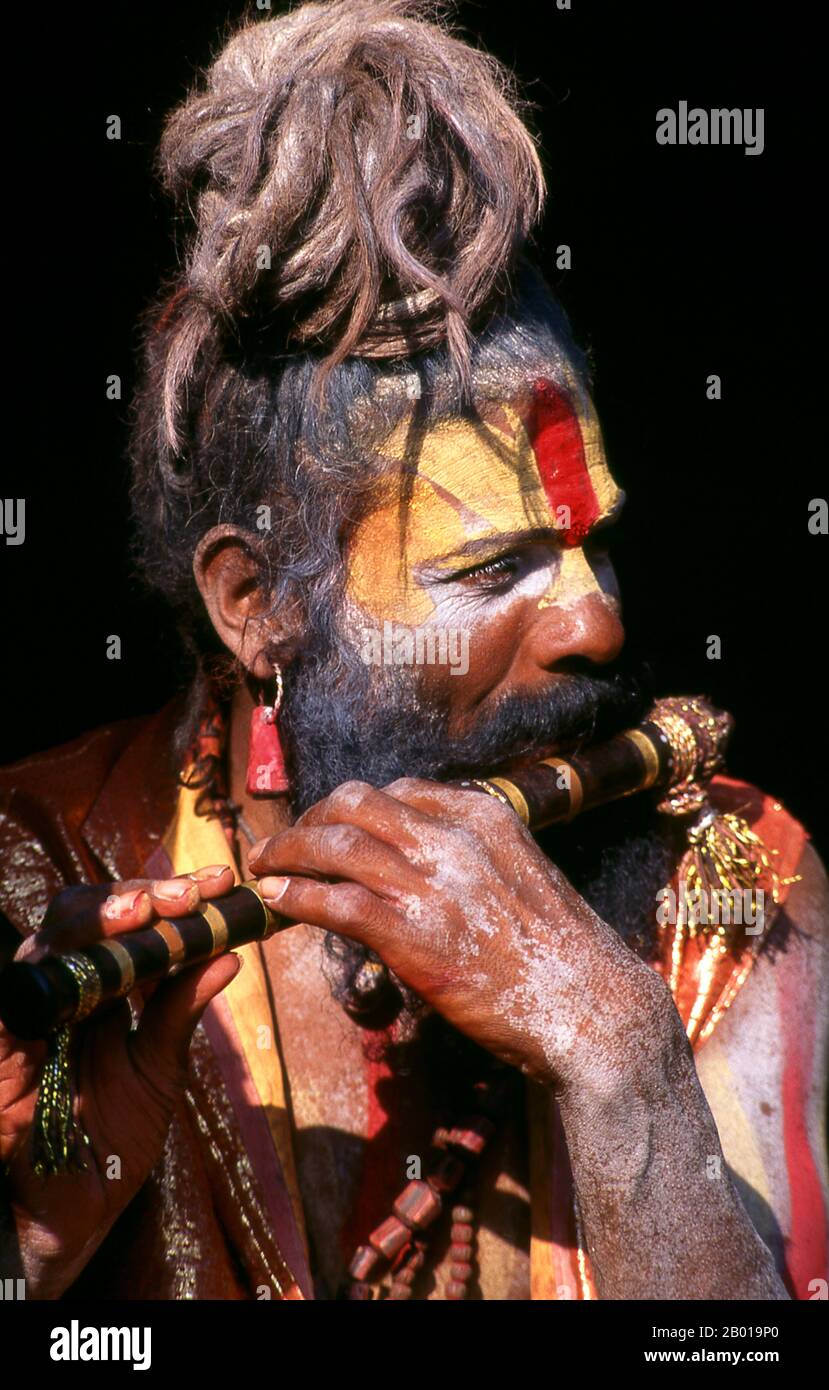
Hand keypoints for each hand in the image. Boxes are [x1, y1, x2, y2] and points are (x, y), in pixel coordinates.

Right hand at [0, 865, 238, 1297]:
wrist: (72, 1220)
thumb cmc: (112, 1142)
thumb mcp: (157, 1070)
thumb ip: (179, 1011)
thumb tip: (231, 954)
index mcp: (94, 989)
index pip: (119, 920)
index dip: (164, 895)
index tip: (217, 884)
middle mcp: (55, 994)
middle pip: (77, 917)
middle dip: (129, 896)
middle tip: (180, 895)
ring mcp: (22, 1023)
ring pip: (42, 950)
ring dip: (90, 925)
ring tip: (140, 913)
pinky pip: (12, 1016)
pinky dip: (47, 987)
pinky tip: (90, 976)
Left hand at [248, 780, 673, 1090]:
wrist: (590, 1009)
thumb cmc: (561, 956)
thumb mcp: (521, 880)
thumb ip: (471, 861)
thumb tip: (418, 867)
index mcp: (484, 817)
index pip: (399, 790)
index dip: (353, 807)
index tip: (330, 826)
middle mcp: (454, 838)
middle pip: (355, 803)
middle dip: (310, 818)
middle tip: (285, 843)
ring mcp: (432, 884)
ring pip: (334, 845)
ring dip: (287, 852)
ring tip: (263, 868)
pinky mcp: (412, 934)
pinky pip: (335, 901)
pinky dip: (297, 896)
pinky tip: (278, 901)